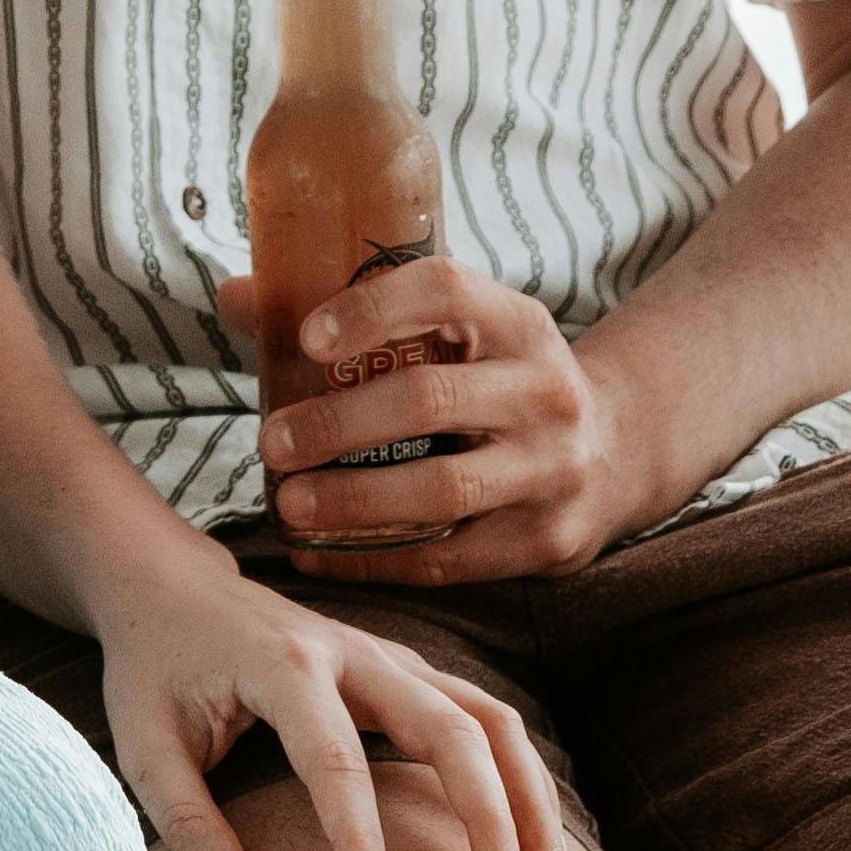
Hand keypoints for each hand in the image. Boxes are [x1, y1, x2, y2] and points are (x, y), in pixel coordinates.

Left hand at [88, 555, 565, 850]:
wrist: (173, 586)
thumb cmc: (154, 668)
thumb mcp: (141, 745)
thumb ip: (184, 822)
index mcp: (283, 667)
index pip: (336, 764)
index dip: (360, 846)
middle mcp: (353, 652)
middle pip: (452, 729)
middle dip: (489, 820)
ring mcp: (391, 655)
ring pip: (490, 717)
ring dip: (528, 799)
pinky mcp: (409, 669)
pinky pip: (486, 716)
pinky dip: (520, 776)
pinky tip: (535, 841)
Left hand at [227, 261, 664, 585]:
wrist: (616, 451)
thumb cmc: (497, 381)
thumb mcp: (458, 332)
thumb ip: (355, 317)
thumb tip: (235, 297)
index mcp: (516, 320)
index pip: (445, 289)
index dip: (372, 309)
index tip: (306, 338)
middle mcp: (544, 389)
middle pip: (430, 399)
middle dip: (339, 423)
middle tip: (272, 441)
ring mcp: (552, 469)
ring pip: (442, 488)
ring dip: (352, 500)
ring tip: (290, 504)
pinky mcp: (545, 541)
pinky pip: (448, 559)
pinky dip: (374, 560)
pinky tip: (319, 555)